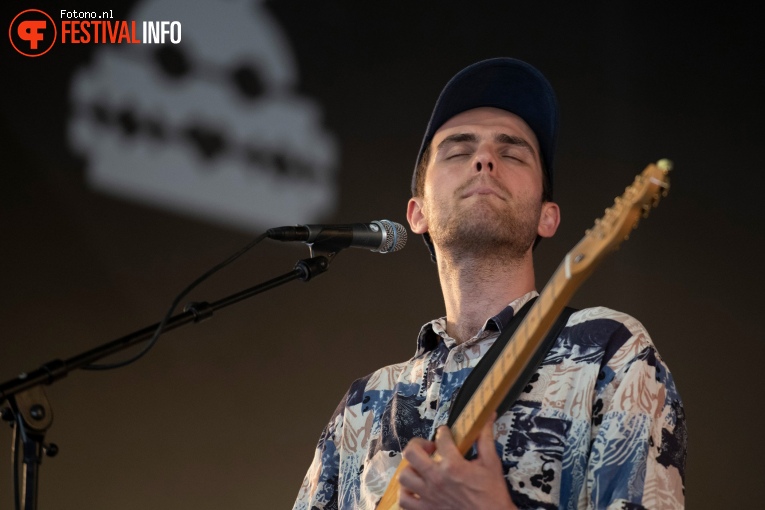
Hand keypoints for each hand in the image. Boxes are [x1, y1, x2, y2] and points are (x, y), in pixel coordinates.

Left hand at [398, 416, 517, 509]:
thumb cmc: (492, 495)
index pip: (441, 438)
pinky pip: (404, 501)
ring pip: (404, 477)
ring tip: (421, 469)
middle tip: (427, 448)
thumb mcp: (491, 463)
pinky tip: (416, 489)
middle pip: (411, 453)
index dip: (443, 432)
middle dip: (417, 445)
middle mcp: (437, 480)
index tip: (445, 434)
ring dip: (411, 470)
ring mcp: (429, 496)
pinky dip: (407, 494)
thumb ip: (486, 438)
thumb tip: (487, 418)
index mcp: (453, 466)